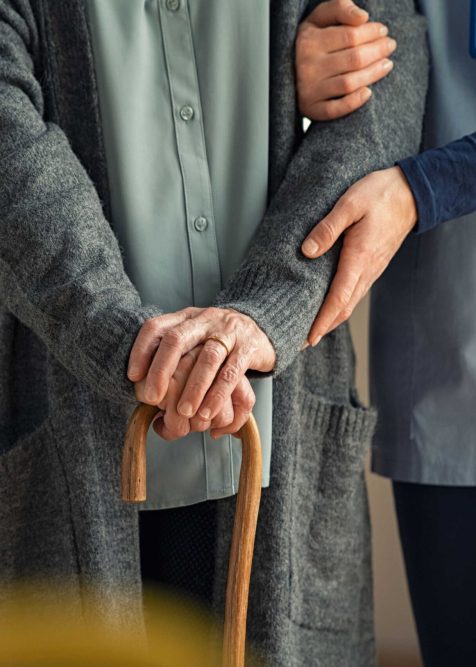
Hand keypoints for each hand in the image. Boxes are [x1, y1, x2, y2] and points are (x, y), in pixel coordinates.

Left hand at [128, 306, 274, 429]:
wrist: (261, 327)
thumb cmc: (218, 340)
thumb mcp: (193, 337)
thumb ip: (171, 353)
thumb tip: (140, 385)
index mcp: (186, 317)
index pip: (156, 327)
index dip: (141, 350)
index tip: (133, 376)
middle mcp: (205, 320)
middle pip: (177, 339)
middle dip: (161, 371)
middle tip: (152, 398)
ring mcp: (228, 332)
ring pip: (207, 358)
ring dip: (193, 388)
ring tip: (183, 412)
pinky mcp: (249, 348)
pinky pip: (232, 372)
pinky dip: (218, 394)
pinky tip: (208, 412)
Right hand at [296, 0, 395, 120]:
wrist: (286, 73)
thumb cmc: (309, 44)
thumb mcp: (318, 19)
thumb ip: (339, 8)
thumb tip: (362, 17)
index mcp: (308, 40)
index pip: (350, 35)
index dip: (372, 32)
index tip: (383, 31)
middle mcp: (307, 66)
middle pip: (354, 59)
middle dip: (378, 51)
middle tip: (390, 46)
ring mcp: (309, 90)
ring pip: (349, 83)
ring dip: (373, 74)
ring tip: (387, 64)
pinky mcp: (311, 109)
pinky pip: (335, 109)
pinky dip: (354, 102)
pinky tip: (368, 93)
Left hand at [301, 166, 416, 343]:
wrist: (412, 192)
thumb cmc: (380, 195)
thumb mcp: (350, 204)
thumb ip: (328, 228)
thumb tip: (307, 251)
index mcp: (359, 258)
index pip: (338, 299)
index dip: (322, 321)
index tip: (308, 338)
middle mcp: (367, 270)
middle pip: (343, 309)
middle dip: (323, 328)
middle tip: (302, 343)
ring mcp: (372, 270)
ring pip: (350, 303)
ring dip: (331, 320)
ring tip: (312, 331)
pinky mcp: (373, 265)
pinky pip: (355, 292)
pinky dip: (340, 306)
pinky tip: (330, 307)